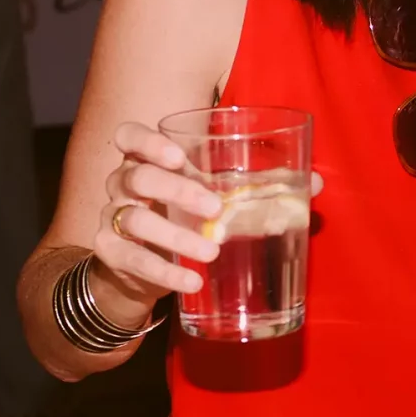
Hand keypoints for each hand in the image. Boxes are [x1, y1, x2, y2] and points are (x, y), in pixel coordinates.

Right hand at [87, 120, 222, 312]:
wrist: (138, 265)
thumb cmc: (176, 217)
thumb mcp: (198, 198)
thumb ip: (238, 191)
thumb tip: (305, 192)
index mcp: (141, 161)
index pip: (129, 136)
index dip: (148, 142)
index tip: (177, 157)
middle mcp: (121, 184)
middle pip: (139, 177)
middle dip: (177, 190)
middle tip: (215, 208)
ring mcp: (112, 218)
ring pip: (137, 220)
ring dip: (177, 236)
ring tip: (211, 251)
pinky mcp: (110, 251)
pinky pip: (136, 260)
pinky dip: (167, 272)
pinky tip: (192, 280)